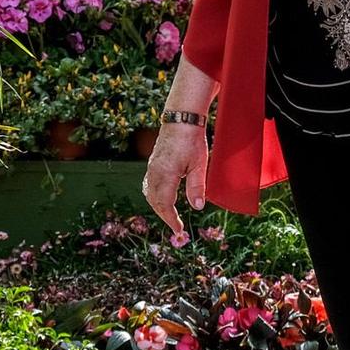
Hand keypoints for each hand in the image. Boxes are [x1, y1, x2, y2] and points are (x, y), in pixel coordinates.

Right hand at [142, 123, 209, 239]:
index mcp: (166, 174)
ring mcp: (151, 167)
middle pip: (155, 202)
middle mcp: (155, 172)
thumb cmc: (192, 140)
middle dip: (165, 216)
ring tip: (171, 216)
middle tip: (177, 227)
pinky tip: (163, 200)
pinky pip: (149, 186)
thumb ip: (197, 187)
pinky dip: (155, 197)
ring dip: (159, 207)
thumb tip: (197, 207)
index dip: (171, 219)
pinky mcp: (152, 163)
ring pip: (150, 194)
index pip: (165, 204)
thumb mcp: (200, 164)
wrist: (181, 119)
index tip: (179, 230)